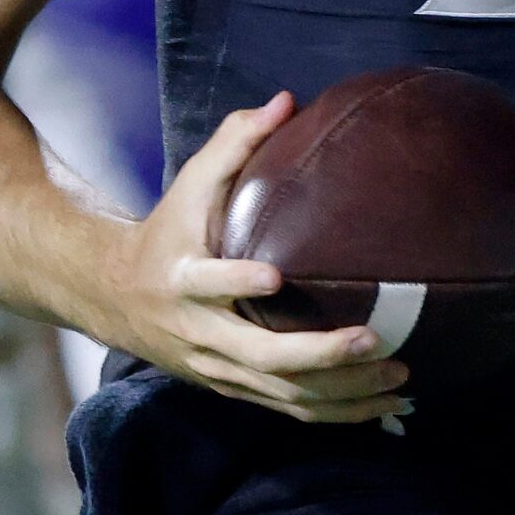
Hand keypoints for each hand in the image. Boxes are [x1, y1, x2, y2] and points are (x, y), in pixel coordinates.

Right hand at [97, 93, 410, 424]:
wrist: (114, 296)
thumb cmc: (169, 229)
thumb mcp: (190, 183)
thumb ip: (235, 141)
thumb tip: (285, 101)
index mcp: (183, 279)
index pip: (208, 284)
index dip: (238, 283)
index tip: (276, 276)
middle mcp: (199, 332)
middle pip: (260, 357)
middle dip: (319, 354)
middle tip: (374, 338)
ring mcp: (218, 368)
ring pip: (283, 394)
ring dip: (343, 392)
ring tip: (400, 376)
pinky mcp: (234, 389)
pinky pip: (290, 409)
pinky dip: (338, 413)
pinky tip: (385, 405)